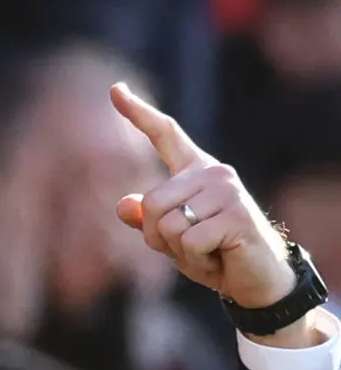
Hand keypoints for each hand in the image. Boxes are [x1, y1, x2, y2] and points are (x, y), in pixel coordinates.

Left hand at [111, 83, 295, 309]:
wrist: (254, 279)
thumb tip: (124, 205)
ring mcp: (227, 190)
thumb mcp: (171, 239)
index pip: (164, 134)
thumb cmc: (212, 254)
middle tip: (190, 246)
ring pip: (167, 224)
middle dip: (159, 236)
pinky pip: (189, 242)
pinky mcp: (237, 214)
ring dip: (179, 250)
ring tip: (207, 251)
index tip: (115, 90)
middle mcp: (213, 171)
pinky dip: (195, 260)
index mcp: (194, 171)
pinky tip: (218, 257)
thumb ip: (147, 221)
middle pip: (153, 202)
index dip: (137, 113)